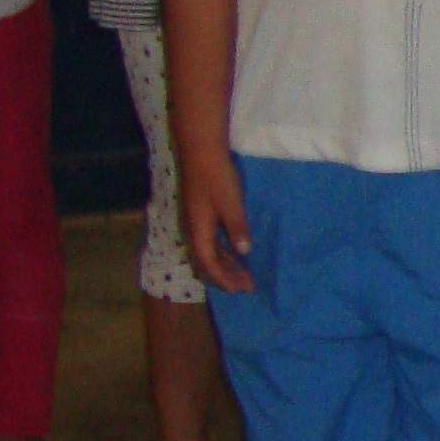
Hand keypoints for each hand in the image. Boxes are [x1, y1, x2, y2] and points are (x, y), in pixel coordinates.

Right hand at [185, 146, 255, 293]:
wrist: (201, 150)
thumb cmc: (217, 177)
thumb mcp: (231, 203)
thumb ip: (237, 228)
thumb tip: (243, 252)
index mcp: (198, 231)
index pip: (208, 264)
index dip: (224, 279)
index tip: (242, 289)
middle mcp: (192, 229)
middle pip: (206, 262)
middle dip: (225, 276)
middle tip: (247, 286)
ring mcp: (195, 221)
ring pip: (208, 252)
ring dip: (225, 264)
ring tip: (244, 274)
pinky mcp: (200, 213)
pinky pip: (210, 240)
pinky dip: (223, 251)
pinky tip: (236, 252)